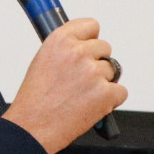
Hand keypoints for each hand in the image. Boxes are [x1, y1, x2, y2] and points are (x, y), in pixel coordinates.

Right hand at [2, 18, 124, 153]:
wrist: (32, 127)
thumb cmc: (34, 100)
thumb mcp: (42, 61)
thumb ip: (65, 50)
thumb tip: (83, 46)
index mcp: (60, 40)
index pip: (91, 26)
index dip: (91, 39)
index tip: (89, 48)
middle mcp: (78, 53)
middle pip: (105, 48)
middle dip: (97, 63)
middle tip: (82, 81)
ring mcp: (93, 72)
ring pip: (113, 71)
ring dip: (103, 83)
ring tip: (81, 97)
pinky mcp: (106, 93)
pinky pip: (121, 91)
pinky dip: (111, 101)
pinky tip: (92, 106)